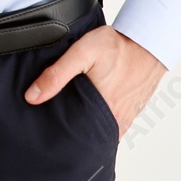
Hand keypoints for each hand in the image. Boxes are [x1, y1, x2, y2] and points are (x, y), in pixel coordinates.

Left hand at [23, 24, 166, 137]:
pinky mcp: (131, 110)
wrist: (148, 40)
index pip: (78, 139)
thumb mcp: (82, 53)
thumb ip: (57, 74)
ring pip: (102, 132)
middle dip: (73, 136)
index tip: (48, 136)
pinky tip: (90, 112)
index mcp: (103, 113)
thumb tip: (32, 96)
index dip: (62, 139)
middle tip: (55, 129)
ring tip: (71, 120)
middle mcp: (116, 121)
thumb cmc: (118, 46)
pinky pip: (114, 124)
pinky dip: (101, 121)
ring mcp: (126, 117)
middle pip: (89, 138)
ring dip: (88, 128)